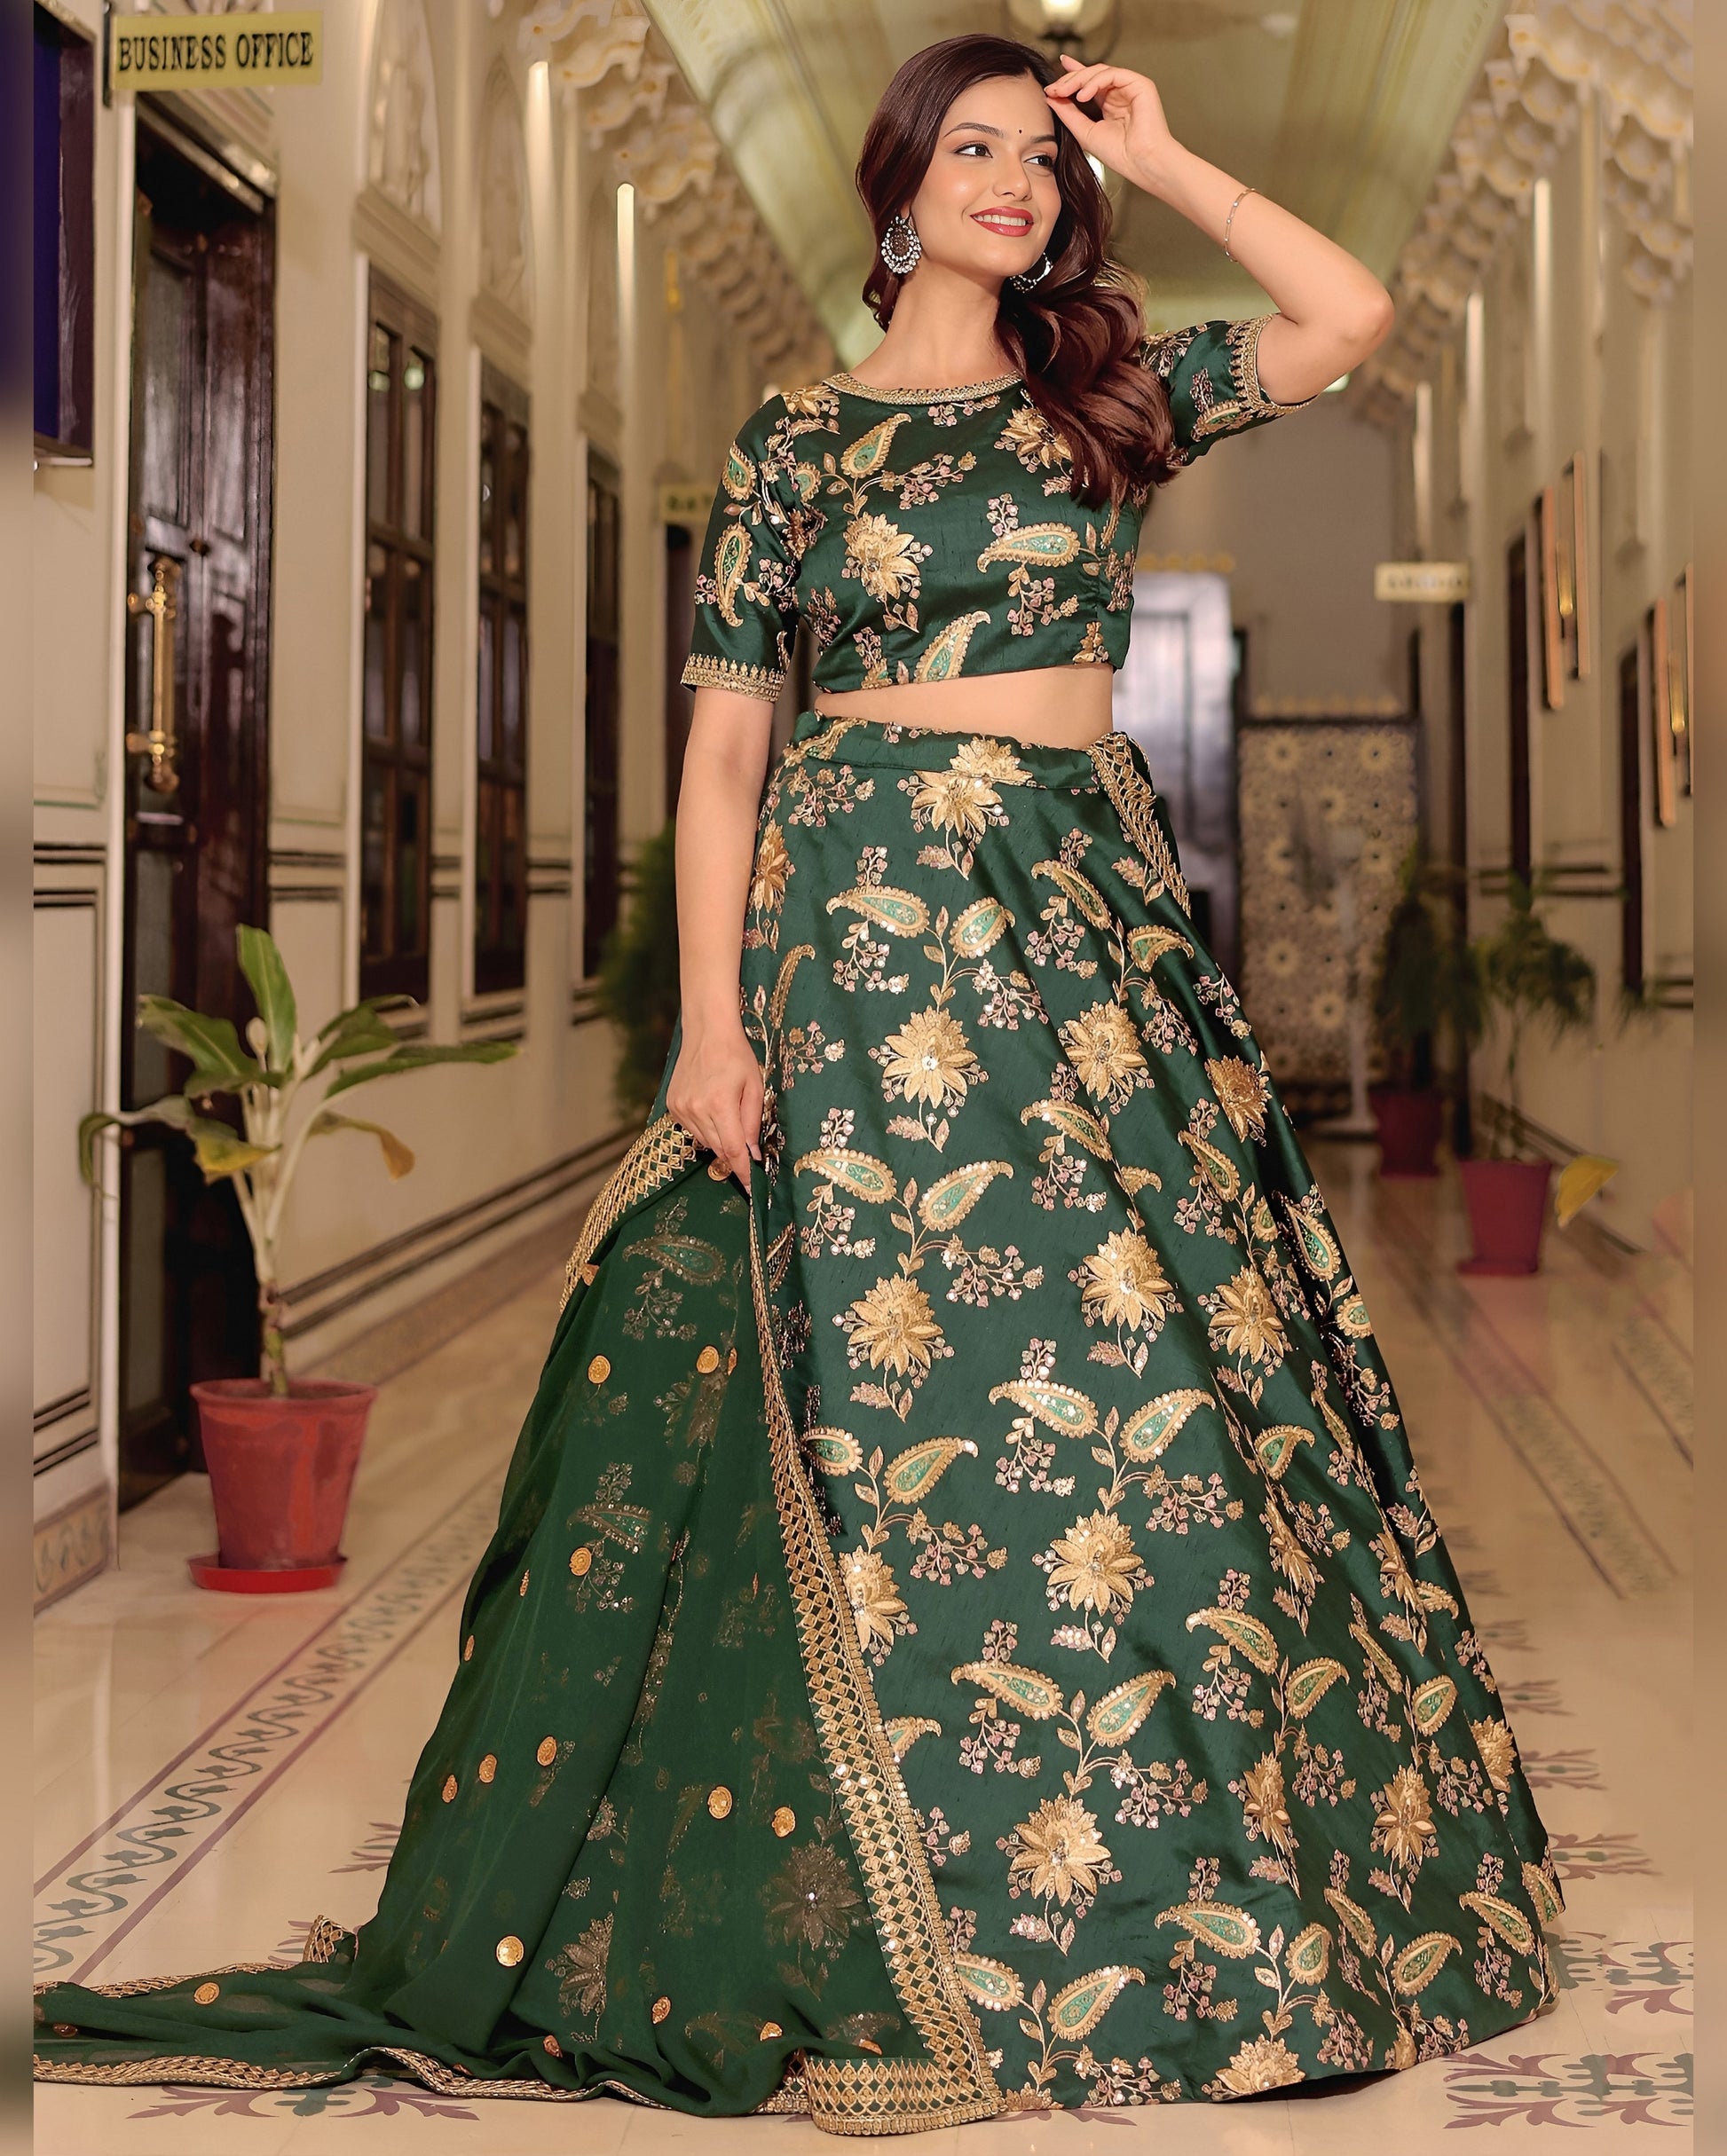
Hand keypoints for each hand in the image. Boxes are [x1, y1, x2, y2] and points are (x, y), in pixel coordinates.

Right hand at [666, 1017, 762, 1189]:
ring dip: (720, 1138)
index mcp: (720, 1105)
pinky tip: (711, 1107)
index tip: (752, 1191)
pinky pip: (693, 1130)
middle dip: (735, 1153)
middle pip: (719, 1149)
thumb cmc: (737, 1056)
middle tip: (747, 1144)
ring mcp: (680, 1109)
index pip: (733, 1150)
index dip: (743, 1173)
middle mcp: (696, 1110)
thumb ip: (753, 1123)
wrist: (706, 1032)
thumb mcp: (754, 1087)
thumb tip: (752, 1155)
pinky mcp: (672, 1106)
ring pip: (705, 1141)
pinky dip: (705, 1127)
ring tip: (727, 1113)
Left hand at [1044, 55, 1179, 191]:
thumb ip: (1068, 114)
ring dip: (1078, 79)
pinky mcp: (1140, 84)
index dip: (1072, 75)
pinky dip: (1095, 82)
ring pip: (1100, 71)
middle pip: (1091, 75)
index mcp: (1110, 104)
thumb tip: (1050, 97)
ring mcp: (1130, 87)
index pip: (1089, 84)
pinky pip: (1112, 74)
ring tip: (1063, 92)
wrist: (1141, 163)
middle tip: (1052, 89)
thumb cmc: (1119, 154)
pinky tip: (1082, 95)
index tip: (1053, 77)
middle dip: (1069, 80)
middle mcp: (1120, 93)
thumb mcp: (1084, 132)